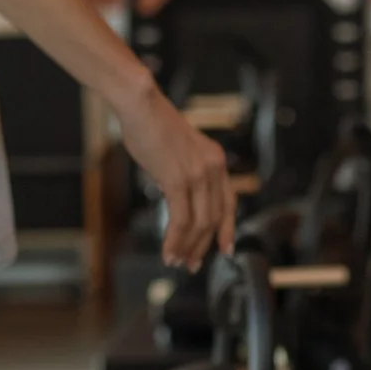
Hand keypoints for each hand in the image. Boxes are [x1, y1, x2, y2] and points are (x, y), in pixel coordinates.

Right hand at [114, 82, 233, 266]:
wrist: (141, 105)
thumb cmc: (152, 125)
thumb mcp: (178, 152)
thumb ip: (183, 175)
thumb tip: (175, 199)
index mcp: (216, 161)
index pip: (229, 203)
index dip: (228, 230)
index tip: (225, 250)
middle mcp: (213, 168)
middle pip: (214, 219)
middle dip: (202, 246)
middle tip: (190, 264)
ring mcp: (198, 174)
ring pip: (199, 224)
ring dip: (187, 247)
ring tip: (176, 261)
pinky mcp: (179, 179)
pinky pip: (181, 220)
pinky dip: (175, 240)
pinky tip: (168, 251)